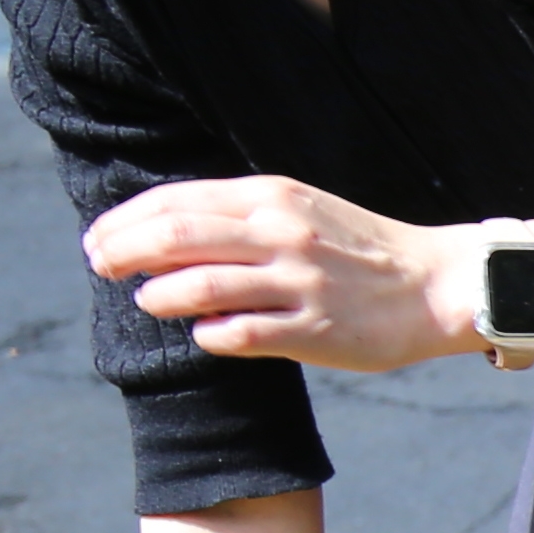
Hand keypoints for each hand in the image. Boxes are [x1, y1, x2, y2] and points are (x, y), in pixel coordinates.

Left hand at [87, 177, 470, 371]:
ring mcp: (298, 283)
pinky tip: (204, 335)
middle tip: (102, 268)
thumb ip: (238, 216)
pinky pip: (240, 334)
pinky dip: (208, 335)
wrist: (434, 284)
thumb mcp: (298, 209)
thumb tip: (163, 232)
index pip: (176, 202)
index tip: (99, 242)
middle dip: (123, 253)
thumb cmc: (357, 250)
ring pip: (200, 286)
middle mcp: (281, 234)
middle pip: (176, 237)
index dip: (124, 222)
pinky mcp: (315, 330)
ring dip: (158, 295)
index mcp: (272, 197)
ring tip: (146, 301)